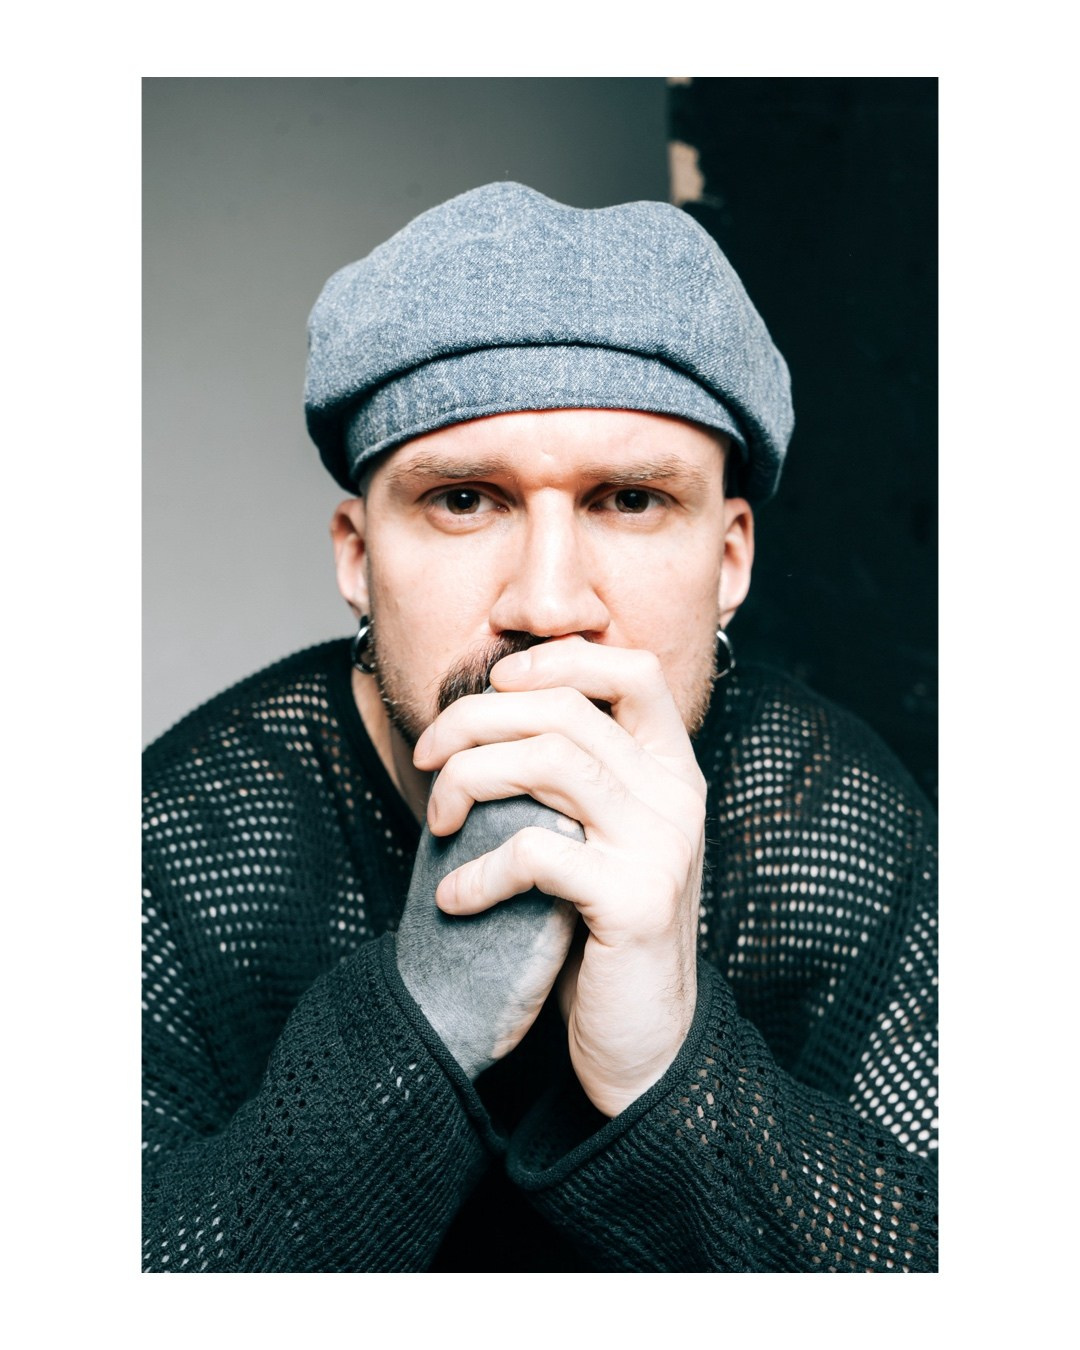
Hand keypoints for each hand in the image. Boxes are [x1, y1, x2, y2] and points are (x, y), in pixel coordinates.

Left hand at [412, 637, 706, 1116]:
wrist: (643, 1041)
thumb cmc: (599, 933)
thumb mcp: (595, 840)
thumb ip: (569, 780)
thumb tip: (482, 713)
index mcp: (671, 770)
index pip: (632, 669)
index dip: (558, 656)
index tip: (494, 681)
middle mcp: (677, 797)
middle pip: (567, 709)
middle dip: (477, 719)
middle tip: (426, 754)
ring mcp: (663, 848)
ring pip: (551, 762)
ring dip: (470, 779)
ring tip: (436, 820)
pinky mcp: (635, 903)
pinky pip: (535, 853)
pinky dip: (478, 870)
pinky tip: (453, 898)